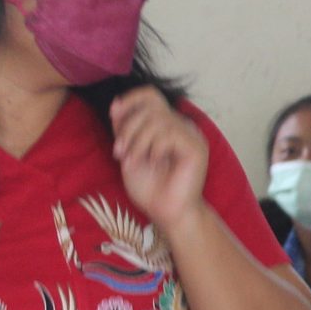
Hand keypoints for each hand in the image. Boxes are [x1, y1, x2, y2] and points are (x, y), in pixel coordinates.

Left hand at [111, 87, 207, 233]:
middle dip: (128, 126)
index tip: (113, 117)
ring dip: (137, 140)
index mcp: (167, 125)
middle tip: (120, 151)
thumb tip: (116, 104)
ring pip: (158, 119)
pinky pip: (170, 133)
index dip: (130, 100)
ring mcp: (191, 136)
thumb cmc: (150, 188)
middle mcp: (181, 127)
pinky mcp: (196, 148)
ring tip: (132, 160)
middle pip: (151, 105)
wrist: (166, 213)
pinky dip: (154, 147)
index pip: (150, 96)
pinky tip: (154, 162)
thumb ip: (124, 128)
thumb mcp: (128, 152)